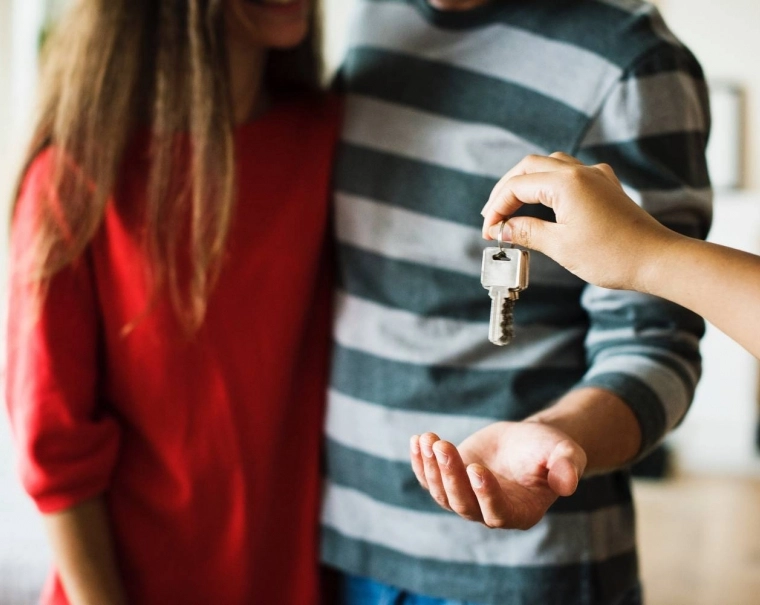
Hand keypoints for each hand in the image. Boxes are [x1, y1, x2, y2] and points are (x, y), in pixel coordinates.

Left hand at [410, 421, 586, 529]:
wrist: (528, 441)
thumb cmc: (550, 450)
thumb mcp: (565, 453)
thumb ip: (567, 467)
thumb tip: (568, 484)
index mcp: (520, 512)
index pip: (497, 512)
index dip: (484, 494)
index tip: (476, 468)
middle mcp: (489, 512)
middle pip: (463, 503)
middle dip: (450, 475)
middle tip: (443, 446)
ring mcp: (467, 498)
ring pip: (442, 492)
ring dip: (431, 467)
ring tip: (428, 439)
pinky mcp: (451, 482)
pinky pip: (429, 479)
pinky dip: (420, 462)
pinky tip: (417, 441)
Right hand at [480, 152, 680, 291]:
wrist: (657, 259)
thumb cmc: (612, 255)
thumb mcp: (560, 246)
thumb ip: (527, 232)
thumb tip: (503, 228)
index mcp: (566, 183)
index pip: (517, 186)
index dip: (497, 208)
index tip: (488, 232)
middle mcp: (580, 172)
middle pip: (529, 167)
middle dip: (506, 190)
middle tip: (492, 216)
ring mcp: (596, 177)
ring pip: (550, 166)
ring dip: (527, 183)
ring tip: (512, 207)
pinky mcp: (606, 187)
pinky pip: (570, 174)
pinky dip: (549, 184)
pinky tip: (545, 201)